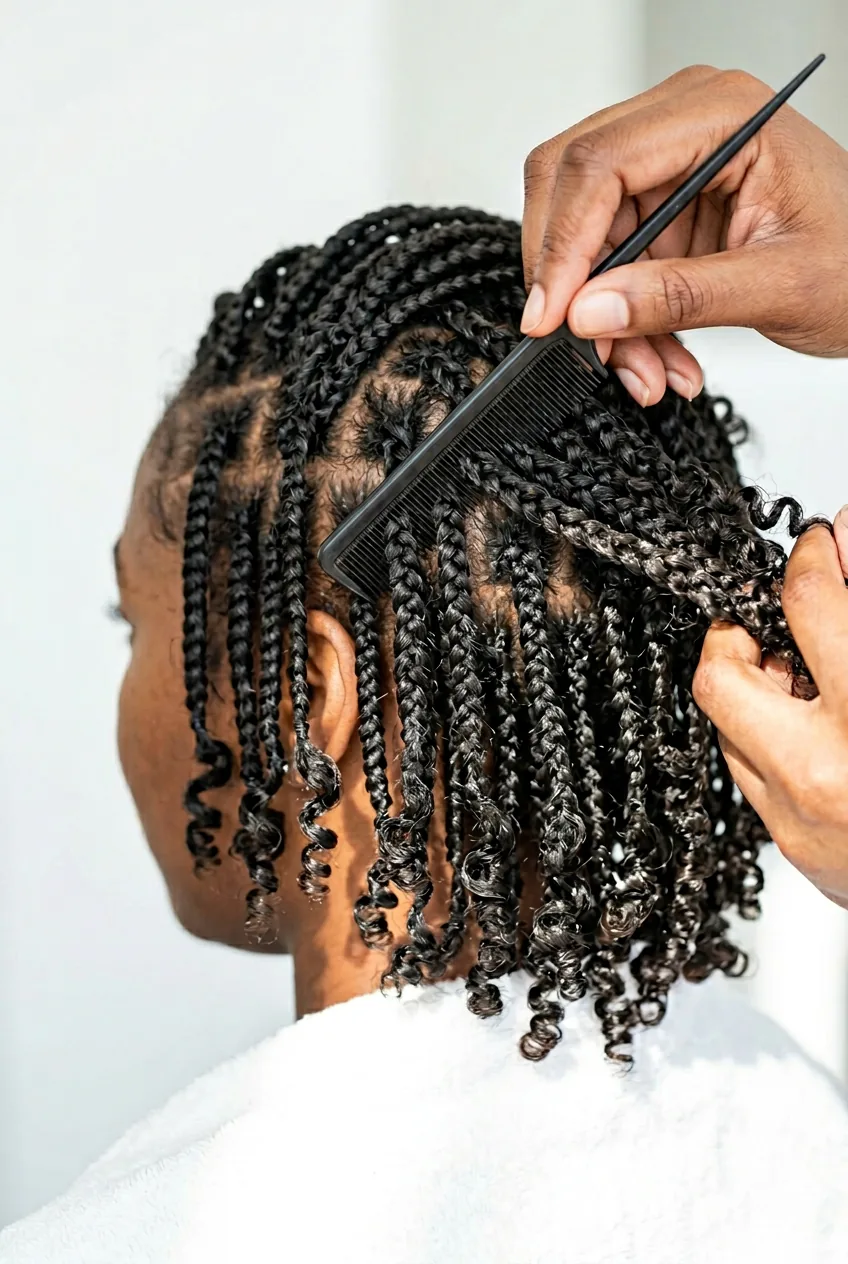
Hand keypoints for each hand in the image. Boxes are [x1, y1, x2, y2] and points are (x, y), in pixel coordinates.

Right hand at [521, 65, 847, 405]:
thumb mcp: (779, 286)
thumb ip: (680, 297)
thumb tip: (590, 311)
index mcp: (724, 115)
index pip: (601, 163)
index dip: (562, 244)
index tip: (550, 316)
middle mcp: (686, 125)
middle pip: (572, 188)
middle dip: (571, 281)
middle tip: (585, 348)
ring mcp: (671, 166)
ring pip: (585, 238)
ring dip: (603, 320)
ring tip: (648, 373)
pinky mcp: (666, 209)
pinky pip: (610, 266)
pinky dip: (624, 323)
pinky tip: (660, 359)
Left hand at [693, 513, 847, 909]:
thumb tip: (847, 541)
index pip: (809, 602)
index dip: (810, 557)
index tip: (818, 546)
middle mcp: (823, 771)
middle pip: (720, 673)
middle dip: (738, 632)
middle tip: (771, 614)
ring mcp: (798, 818)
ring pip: (724, 726)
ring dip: (752, 686)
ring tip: (801, 671)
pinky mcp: (794, 846)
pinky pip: (749, 773)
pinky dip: (770, 737)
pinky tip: (817, 725)